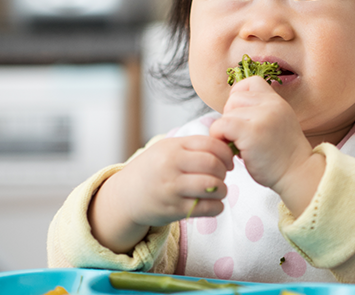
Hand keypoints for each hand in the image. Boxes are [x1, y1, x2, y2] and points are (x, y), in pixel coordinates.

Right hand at [88, 136, 233, 252]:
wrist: (126, 195)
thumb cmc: (154, 169)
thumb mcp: (168, 149)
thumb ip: (195, 146)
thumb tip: (228, 146)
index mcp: (173, 147)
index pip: (212, 145)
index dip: (226, 154)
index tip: (228, 162)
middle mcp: (171, 166)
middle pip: (214, 165)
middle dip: (224, 172)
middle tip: (221, 176)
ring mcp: (172, 189)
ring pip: (213, 186)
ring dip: (223, 190)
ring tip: (218, 190)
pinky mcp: (174, 210)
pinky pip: (207, 208)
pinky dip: (217, 207)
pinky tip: (213, 204)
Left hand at [209, 76, 323, 214]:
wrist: (298, 173)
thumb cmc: (283, 156)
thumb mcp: (277, 124)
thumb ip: (259, 113)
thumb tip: (230, 110)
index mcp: (277, 102)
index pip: (250, 82)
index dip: (239, 97)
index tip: (242, 117)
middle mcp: (271, 105)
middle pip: (234, 98)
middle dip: (232, 118)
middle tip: (243, 138)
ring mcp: (262, 117)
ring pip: (226, 113)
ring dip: (227, 131)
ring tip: (241, 146)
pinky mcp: (252, 132)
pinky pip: (221, 125)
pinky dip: (220, 137)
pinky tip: (232, 150)